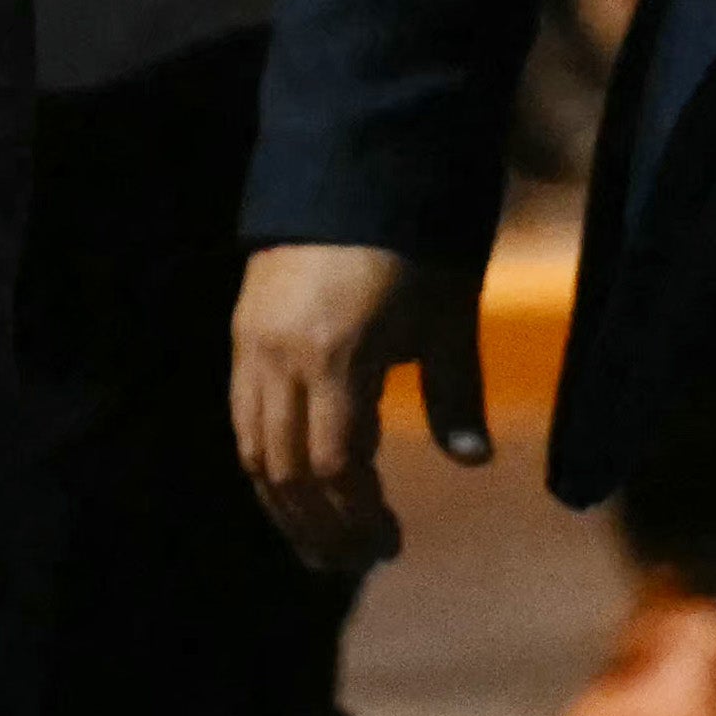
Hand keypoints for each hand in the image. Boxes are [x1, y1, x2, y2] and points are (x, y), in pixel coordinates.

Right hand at [233, 242, 486, 574]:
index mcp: (335, 355)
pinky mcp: (242, 327)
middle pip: (287, 470)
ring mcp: (252, 341)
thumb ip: (456, 393)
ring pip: (254, 449)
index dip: (359, 518)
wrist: (356, 152)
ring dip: (286, 504)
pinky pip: (243, 415)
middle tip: (353, 563)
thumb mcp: (449, 314)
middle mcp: (281, 355)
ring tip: (320, 541)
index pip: (337, 467)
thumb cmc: (418, 236)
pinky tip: (298, 481)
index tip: (390, 546)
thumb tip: (472, 460)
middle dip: (319, 527)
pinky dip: (268, 460)